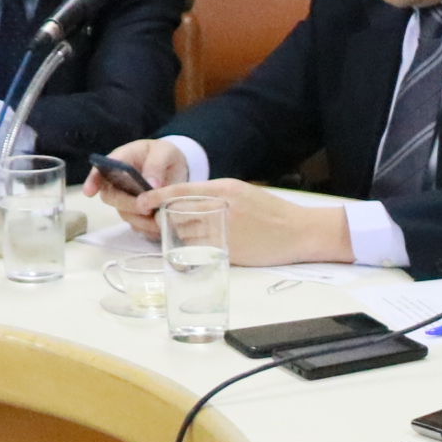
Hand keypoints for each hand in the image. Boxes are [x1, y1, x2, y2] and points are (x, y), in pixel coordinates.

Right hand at [84, 137, 186, 216]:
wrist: (176, 169)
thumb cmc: (164, 155)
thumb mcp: (164, 152)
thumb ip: (156, 165)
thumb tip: (151, 184)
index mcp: (120, 162)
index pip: (99, 171)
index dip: (92, 181)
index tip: (89, 192)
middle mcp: (118, 183)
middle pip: (110, 197)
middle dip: (126, 204)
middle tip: (146, 208)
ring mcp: (126, 200)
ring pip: (124, 214)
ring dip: (140, 219)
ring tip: (160, 218)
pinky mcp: (137, 214)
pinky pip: (137, 225)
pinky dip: (148, 228)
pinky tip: (160, 225)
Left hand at [129, 175, 352, 265]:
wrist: (300, 232)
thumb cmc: (272, 212)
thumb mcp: (242, 193)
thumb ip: (215, 195)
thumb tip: (185, 203)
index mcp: (225, 189)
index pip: (180, 190)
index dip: (156, 197)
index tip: (141, 201)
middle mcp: (222, 208)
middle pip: (178, 214)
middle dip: (163, 219)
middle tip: (157, 222)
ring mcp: (225, 231)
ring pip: (185, 234)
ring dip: (176, 236)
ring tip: (177, 236)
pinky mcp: (229, 251)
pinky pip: (198, 252)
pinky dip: (189, 252)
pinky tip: (189, 252)